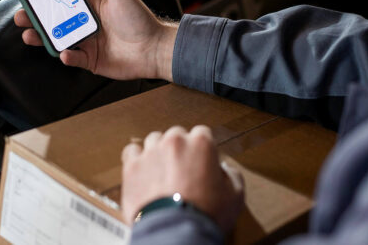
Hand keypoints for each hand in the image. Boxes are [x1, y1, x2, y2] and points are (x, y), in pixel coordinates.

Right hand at [14, 0, 177, 80]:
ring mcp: (87, 43)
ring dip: (42, 38)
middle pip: (54, 21)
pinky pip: (73, 58)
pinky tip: (64, 52)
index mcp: (90, 6)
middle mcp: (86, 24)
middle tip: (21, 16)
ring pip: (58, 39)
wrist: (155, 48)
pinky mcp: (91, 61)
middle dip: (35, 19)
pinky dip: (66, 56)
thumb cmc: (140, 18)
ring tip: (29, 35)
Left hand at [121, 125, 244, 232]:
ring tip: (162, 173)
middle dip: (179, 150)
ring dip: (158, 153)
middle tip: (182, 171)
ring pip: (154, 141)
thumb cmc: (205, 215)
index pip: (201, 133)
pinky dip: (137, 159)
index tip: (200, 162)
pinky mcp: (132, 165)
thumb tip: (225, 171)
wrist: (176, 233)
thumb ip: (232, 175)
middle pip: (176, 135)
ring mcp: (151, 152)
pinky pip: (132, 152)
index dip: (202, 149)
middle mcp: (175, 141)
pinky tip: (143, 171)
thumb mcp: (235, 195)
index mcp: (201, 143)